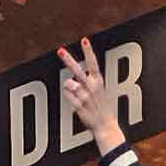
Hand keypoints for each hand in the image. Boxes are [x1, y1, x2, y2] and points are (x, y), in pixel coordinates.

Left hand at [58, 37, 125, 153]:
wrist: (105, 125)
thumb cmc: (101, 107)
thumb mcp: (100, 90)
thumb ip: (89, 81)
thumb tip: (72, 77)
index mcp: (99, 81)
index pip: (93, 63)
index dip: (88, 51)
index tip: (84, 40)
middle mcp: (92, 87)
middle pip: (77, 70)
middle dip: (68, 59)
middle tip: (60, 50)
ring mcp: (84, 96)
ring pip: (69, 83)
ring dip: (68, 85)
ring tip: (75, 91)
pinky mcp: (78, 105)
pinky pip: (67, 95)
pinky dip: (68, 95)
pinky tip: (75, 100)